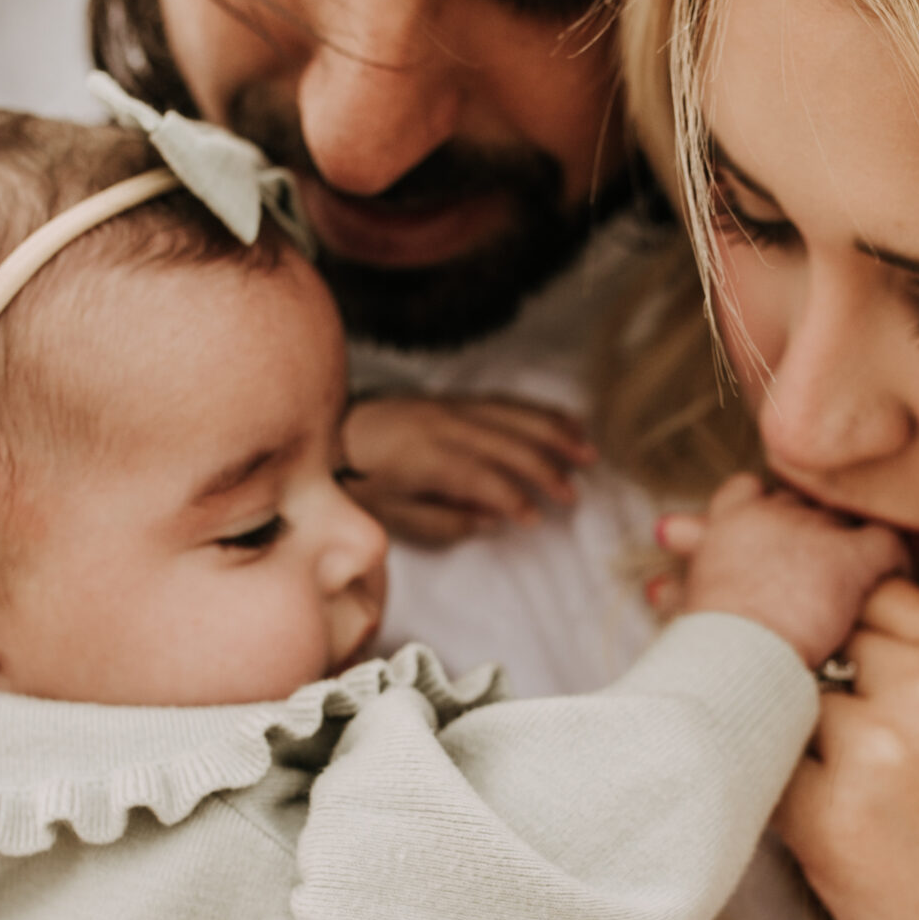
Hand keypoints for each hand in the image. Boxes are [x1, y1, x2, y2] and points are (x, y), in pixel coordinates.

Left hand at [343, 391, 594, 543]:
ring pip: (514, 415)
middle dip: (546, 469)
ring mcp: (451, 406)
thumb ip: (444, 519)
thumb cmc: (359, 482)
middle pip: (507, 443)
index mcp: (426, 458)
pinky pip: (505, 401)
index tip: (536, 520)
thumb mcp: (392, 514)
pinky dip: (538, 411)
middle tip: (574, 495)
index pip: (482, 477)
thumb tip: (493, 520)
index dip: (513, 498)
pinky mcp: (454, 399)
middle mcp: (444, 426)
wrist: (331, 432)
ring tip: (587, 451)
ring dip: (554, 432)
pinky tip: (566, 420)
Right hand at [658, 473, 906, 671]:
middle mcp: (771, 512)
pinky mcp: (851, 557)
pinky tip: (895, 579)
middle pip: (800, 507)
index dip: (761, 513)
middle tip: (816, 565)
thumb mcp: (681, 607)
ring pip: (842, 522)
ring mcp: (814, 531)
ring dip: (846, 546)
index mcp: (728, 522)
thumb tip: (658, 587)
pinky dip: (895, 561)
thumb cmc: (704, 646)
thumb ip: (676, 588)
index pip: (748, 493)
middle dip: (805, 534)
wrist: (735, 657)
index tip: (766, 537)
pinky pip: (887, 543)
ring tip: (857, 576)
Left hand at [775, 577, 918, 919]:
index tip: (761, 612)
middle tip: (718, 664)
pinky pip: (758, 772)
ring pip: (770, 697)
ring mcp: (883, 748)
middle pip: (804, 629)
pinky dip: (751, 787)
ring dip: (755, 728)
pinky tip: (767, 813)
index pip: (857, 585)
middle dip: (763, 652)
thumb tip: (810, 630)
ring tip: (758, 762)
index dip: (803, 602)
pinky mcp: (836, 820)